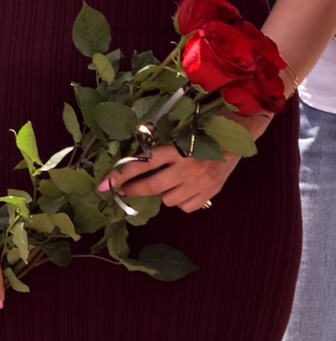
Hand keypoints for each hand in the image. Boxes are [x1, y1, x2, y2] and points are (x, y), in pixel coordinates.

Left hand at [104, 143, 239, 213]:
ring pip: (168, 200)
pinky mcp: (211, 193)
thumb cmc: (201, 133)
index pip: (142, 163)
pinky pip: (186, 207)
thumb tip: (130, 163)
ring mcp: (201, 183)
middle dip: (132, 189)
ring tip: (166, 183)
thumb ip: (159, 150)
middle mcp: (188, 168)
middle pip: (152, 186)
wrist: (235, 138)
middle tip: (123, 189)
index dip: (120, 174)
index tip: (105, 184)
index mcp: (177, 149)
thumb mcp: (178, 136)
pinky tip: (183, 190)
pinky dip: (180, 201)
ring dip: (162, 194)